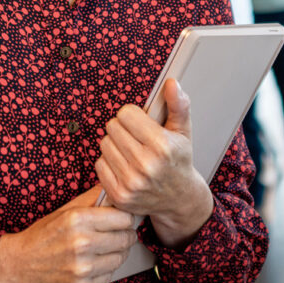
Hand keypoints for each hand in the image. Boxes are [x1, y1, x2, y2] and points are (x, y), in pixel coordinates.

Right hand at [0, 187, 136, 282]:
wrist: (18, 266)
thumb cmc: (43, 236)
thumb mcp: (64, 211)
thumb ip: (92, 199)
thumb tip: (117, 191)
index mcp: (78, 220)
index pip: (124, 218)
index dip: (124, 219)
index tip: (120, 221)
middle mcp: (81, 244)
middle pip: (126, 239)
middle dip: (123, 236)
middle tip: (113, 236)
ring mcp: (83, 269)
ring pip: (120, 258)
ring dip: (114, 254)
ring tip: (100, 251)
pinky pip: (109, 277)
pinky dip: (103, 271)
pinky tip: (90, 266)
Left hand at [95, 79, 212, 247]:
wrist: (179, 199)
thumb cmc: (179, 161)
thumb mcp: (183, 131)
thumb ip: (178, 105)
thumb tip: (171, 83)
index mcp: (162, 146)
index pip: (126, 113)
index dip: (133, 116)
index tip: (142, 124)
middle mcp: (146, 165)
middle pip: (112, 127)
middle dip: (123, 129)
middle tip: (136, 139)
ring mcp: (131, 182)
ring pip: (104, 144)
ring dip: (115, 145)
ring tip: (131, 152)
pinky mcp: (119, 195)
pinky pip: (99, 165)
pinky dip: (109, 163)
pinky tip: (125, 167)